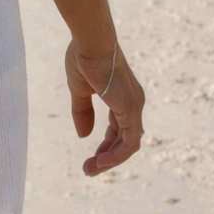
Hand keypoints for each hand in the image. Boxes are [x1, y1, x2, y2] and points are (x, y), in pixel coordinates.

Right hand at [66, 40, 144, 177]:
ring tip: (90, 170)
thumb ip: (82, 112)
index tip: (90, 158)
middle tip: (88, 170)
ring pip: (128, 145)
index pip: (118, 129)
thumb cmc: (84, 58)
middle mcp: (132, 103)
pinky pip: (129, 143)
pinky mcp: (131, 112)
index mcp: (122, 97)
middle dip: (106, 157)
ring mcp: (134, 107)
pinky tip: (100, 163)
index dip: (105, 146)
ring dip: (110, 161)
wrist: (91, 43)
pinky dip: (116, 156)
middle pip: (123, 139)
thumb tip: (83, 135)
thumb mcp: (79, 90)